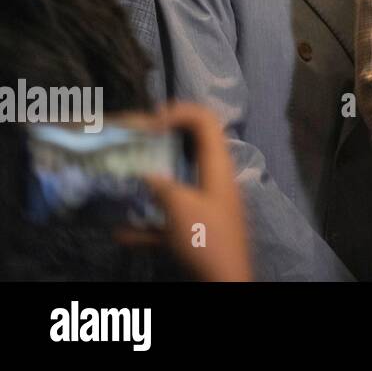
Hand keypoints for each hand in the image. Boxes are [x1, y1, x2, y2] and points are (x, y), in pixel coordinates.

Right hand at [118, 102, 252, 280]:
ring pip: (178, 184)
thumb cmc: (208, 239)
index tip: (149, 122)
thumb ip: (161, 185)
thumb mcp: (180, 207)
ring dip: (152, 183)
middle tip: (134, 144)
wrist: (226, 283)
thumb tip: (144, 173)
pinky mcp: (199, 231)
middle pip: (191, 149)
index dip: (179, 112)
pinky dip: (149, 225)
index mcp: (217, 166)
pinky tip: (122, 233)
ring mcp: (208, 205)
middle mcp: (215, 180)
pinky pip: (171, 221)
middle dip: (161, 144)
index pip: (206, 120)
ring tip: (124, 180)